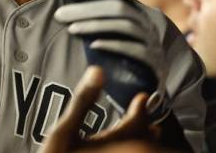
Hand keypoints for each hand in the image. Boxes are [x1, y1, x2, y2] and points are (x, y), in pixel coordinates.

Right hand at [41, 66, 159, 152]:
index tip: (142, 98)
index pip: (134, 125)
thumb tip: (98, 70)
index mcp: (111, 145)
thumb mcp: (62, 132)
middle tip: (152, 123)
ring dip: (143, 143)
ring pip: (138, 152)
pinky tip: (126, 150)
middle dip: (145, 130)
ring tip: (150, 137)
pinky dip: (134, 151)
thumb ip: (82, 102)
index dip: (140, 110)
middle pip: (141, 144)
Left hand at [55, 0, 170, 121]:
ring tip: (72, 29)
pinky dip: (114, 45)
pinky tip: (94, 45)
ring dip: (97, 26)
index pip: (112, 1)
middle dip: (88, 10)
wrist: (151, 90)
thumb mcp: (112, 36)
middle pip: (119, 10)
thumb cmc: (127, 60)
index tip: (62, 7)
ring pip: (126, 27)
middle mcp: (148, 26)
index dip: (87, 2)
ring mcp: (153, 43)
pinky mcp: (154, 63)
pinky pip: (135, 50)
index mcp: (138, 16)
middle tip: (61, 16)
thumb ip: (97, 16)